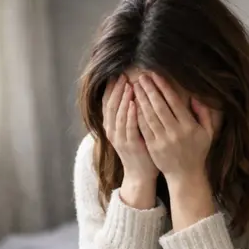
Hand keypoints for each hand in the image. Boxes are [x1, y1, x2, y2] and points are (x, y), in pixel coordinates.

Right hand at [103, 74, 158, 208]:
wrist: (140, 174)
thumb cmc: (140, 150)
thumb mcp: (131, 130)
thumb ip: (130, 114)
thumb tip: (134, 95)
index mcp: (112, 126)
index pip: (108, 103)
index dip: (111, 89)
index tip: (117, 74)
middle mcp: (112, 131)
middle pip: (111, 105)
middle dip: (116, 89)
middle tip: (122, 75)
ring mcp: (120, 138)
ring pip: (118, 114)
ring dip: (123, 98)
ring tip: (128, 84)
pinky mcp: (129, 145)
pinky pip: (128, 127)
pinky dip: (130, 114)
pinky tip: (134, 103)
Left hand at [133, 73, 215, 184]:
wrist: (186, 175)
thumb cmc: (197, 151)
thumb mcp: (208, 133)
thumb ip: (204, 114)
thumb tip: (195, 97)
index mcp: (189, 126)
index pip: (174, 103)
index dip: (164, 88)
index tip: (156, 76)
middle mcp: (175, 132)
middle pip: (159, 107)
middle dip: (150, 90)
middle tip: (142, 77)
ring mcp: (163, 140)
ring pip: (149, 116)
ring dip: (141, 100)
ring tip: (135, 87)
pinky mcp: (153, 147)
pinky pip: (143, 128)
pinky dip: (137, 115)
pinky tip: (132, 104)